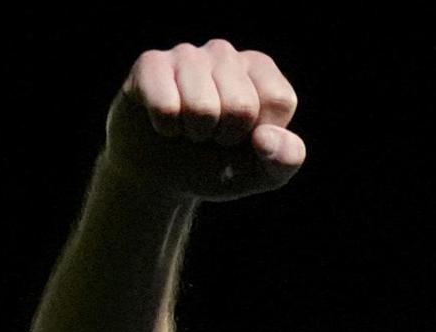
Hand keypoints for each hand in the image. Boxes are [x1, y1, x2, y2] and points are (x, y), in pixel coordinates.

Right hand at [104, 41, 304, 202]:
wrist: (162, 173)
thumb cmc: (219, 164)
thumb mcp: (263, 172)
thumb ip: (285, 158)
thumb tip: (266, 137)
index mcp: (260, 70)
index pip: (278, 99)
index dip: (261, 133)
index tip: (246, 136)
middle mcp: (225, 53)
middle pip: (241, 105)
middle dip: (226, 136)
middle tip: (212, 134)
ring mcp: (186, 54)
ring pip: (202, 107)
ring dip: (195, 133)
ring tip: (189, 127)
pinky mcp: (150, 64)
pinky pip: (166, 106)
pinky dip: (167, 128)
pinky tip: (165, 122)